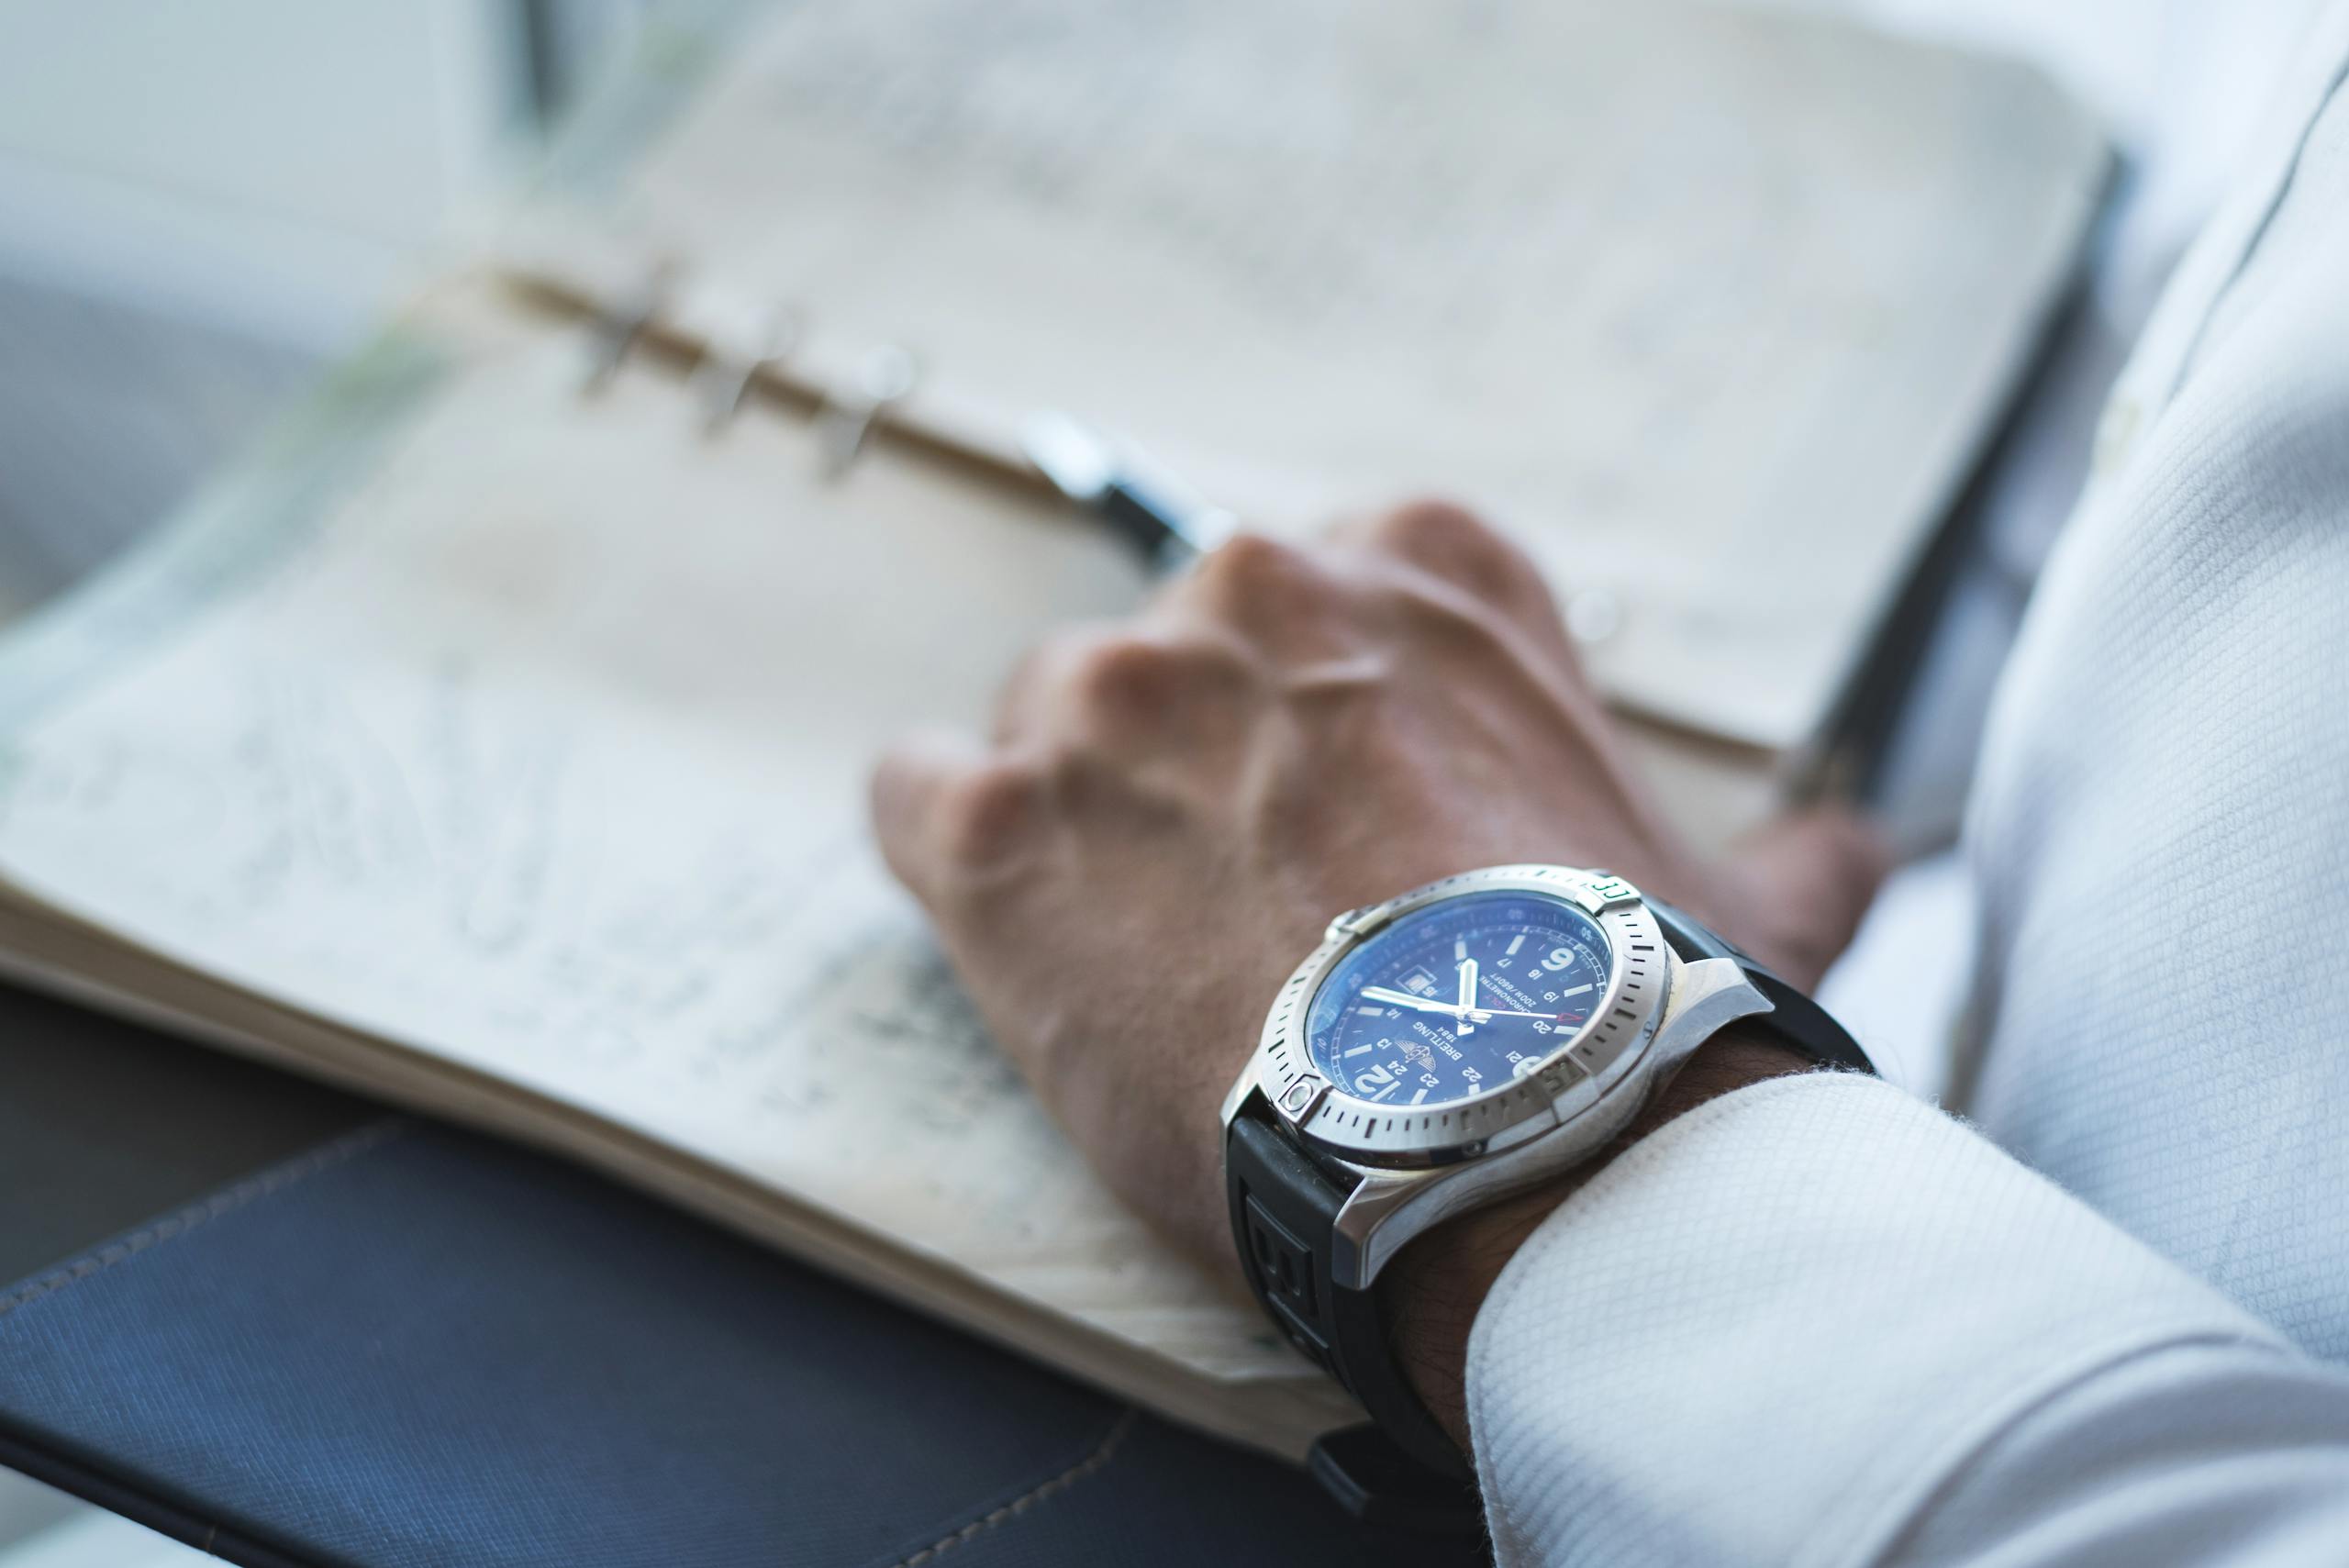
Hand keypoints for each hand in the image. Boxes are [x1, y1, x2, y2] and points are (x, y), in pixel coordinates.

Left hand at [872, 501, 1884, 1431]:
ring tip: (1148, 957)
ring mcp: (1107, 700)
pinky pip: (912, 796)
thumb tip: (1858, 847)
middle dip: (1198, 775)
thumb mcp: (1741, 905)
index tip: (1346, 831)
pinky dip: (949, 858)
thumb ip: (1782, 847)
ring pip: (1045, 727)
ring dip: (1083, 825)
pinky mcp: (996, 826)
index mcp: (1422, 571)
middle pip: (1172, 662)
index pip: (1320, 606)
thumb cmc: (1618, 1014)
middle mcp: (1247, 590)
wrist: (1516, 1140)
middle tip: (1253, 914)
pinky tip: (1014, 937)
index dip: (1324, 733)